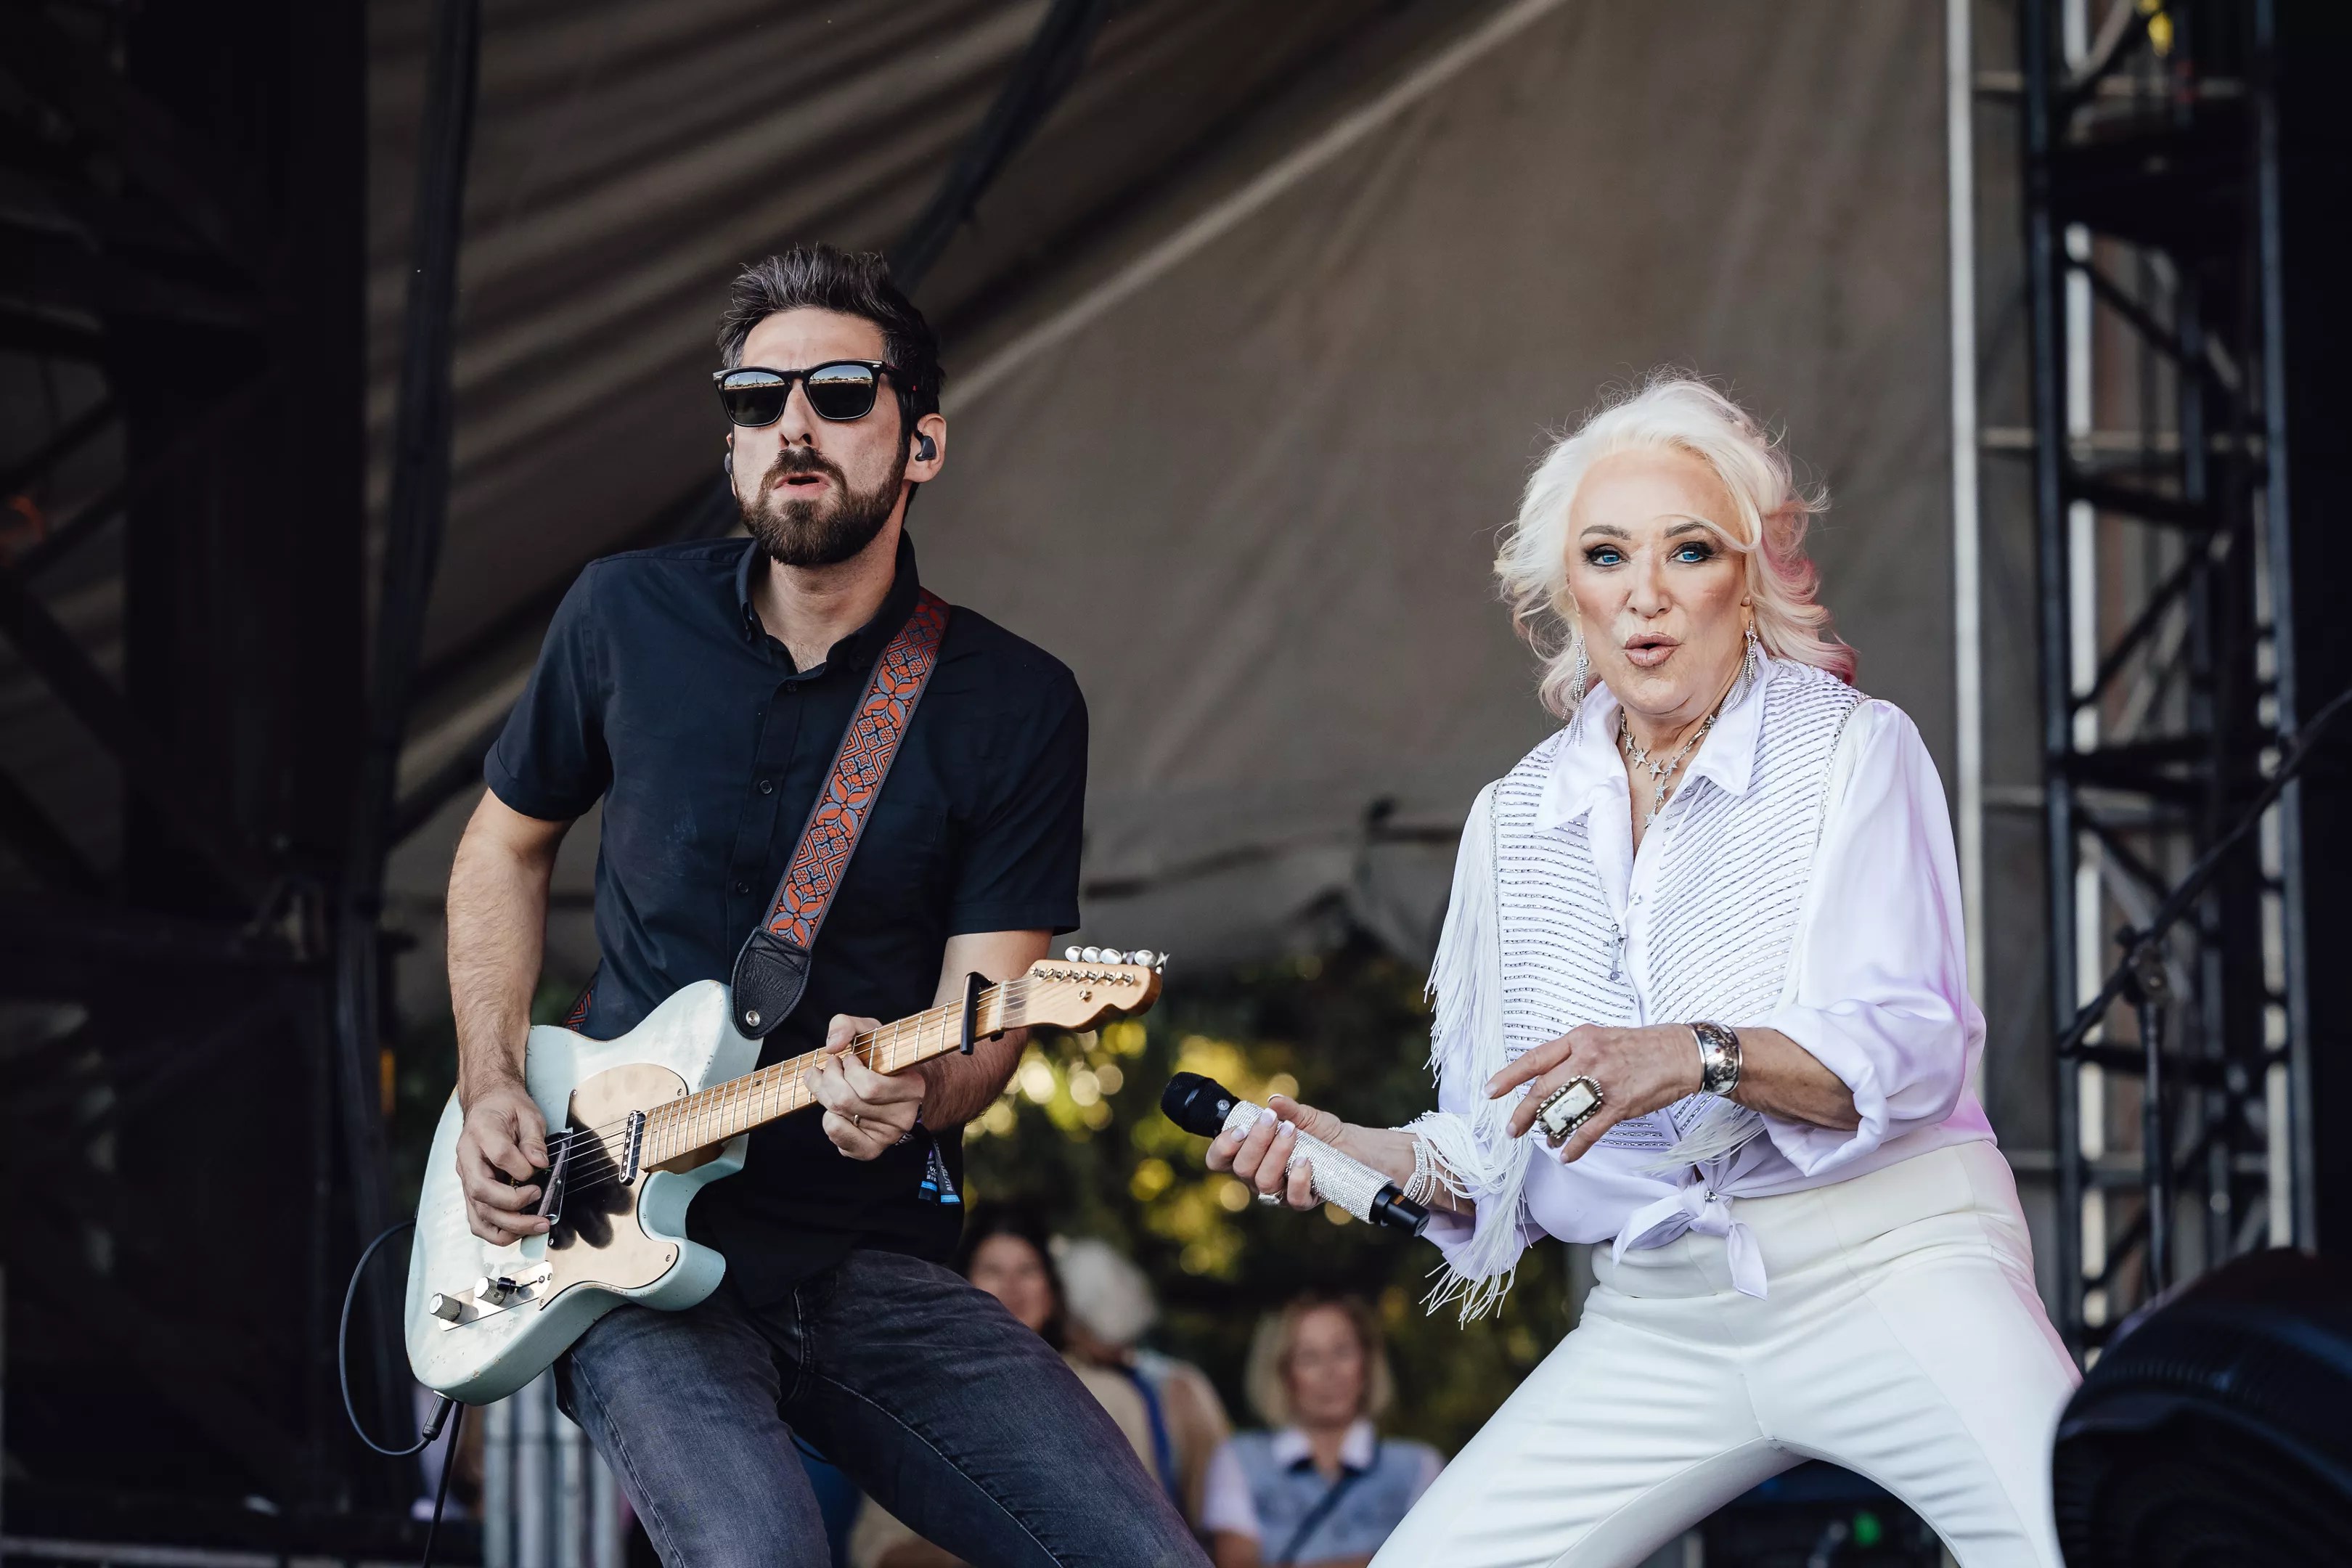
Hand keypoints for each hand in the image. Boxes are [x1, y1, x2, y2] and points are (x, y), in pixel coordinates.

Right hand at [457, 1076, 550, 1244]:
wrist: (487, 1106)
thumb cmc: (506, 1109)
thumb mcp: (527, 1113)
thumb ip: (533, 1138)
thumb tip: (539, 1163)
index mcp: (481, 1133)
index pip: (498, 1155)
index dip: (521, 1166)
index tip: (539, 1169)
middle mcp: (467, 1159)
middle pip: (481, 1191)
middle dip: (514, 1206)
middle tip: (541, 1207)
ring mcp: (467, 1178)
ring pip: (478, 1212)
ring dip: (508, 1226)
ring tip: (536, 1226)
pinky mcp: (471, 1191)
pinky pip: (478, 1220)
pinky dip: (497, 1231)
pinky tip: (519, 1231)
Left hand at [811, 1014, 923, 1159]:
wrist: (901, 1087)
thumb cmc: (884, 1058)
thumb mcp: (870, 1032)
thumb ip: (847, 1025)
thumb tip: (832, 1046)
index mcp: (912, 1087)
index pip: (870, 1088)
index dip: (849, 1069)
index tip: (849, 1057)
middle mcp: (902, 1117)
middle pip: (846, 1101)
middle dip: (829, 1079)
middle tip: (833, 1067)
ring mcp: (887, 1136)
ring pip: (838, 1117)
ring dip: (824, 1095)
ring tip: (830, 1082)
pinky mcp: (871, 1149)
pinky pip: (839, 1139)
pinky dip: (829, 1121)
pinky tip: (836, 1108)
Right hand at [1204, 1094, 1328, 1209]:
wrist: (1350, 1145)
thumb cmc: (1319, 1131)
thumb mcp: (1302, 1114)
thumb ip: (1287, 1108)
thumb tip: (1274, 1102)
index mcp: (1249, 1155)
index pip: (1219, 1160)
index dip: (1222, 1147)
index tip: (1241, 1127)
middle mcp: (1258, 1176)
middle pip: (1241, 1169)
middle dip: (1255, 1141)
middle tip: (1271, 1119)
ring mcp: (1280, 1191)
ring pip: (1264, 1182)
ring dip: (1275, 1153)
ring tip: (1291, 1131)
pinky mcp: (1303, 1200)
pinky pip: (1293, 1198)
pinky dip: (1298, 1178)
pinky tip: (1306, 1160)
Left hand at [1488, 1023, 1701, 1162]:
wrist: (1680, 1053)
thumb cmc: (1641, 1047)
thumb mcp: (1601, 1038)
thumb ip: (1574, 1055)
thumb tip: (1547, 1079)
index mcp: (1579, 1039)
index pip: (1535, 1058)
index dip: (1509, 1077)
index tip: (1490, 1092)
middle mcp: (1587, 1058)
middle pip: (1543, 1089)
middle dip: (1523, 1112)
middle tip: (1511, 1129)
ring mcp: (1604, 1082)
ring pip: (1564, 1111)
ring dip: (1550, 1129)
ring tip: (1545, 1138)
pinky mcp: (1620, 1104)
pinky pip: (1590, 1130)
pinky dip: (1574, 1145)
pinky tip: (1566, 1153)